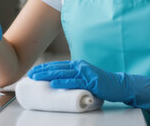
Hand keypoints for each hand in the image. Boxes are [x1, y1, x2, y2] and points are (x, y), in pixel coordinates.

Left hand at [27, 59, 149, 115]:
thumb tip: (61, 83)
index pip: (58, 65)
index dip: (45, 68)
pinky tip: (54, 84)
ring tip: (37, 77)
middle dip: (43, 71)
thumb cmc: (101, 83)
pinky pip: (74, 81)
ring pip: (63, 73)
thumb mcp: (85, 79)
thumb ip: (74, 78)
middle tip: (30, 74)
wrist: (119, 85)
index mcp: (77, 65)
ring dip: (48, 75)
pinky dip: (63, 82)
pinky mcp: (90, 81)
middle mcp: (80, 66)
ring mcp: (85, 72)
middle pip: (57, 68)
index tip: (34, 71)